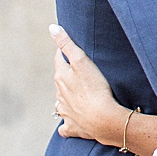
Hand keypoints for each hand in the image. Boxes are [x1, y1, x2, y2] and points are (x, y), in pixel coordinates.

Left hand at [50, 25, 122, 143]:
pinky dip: (66, 123)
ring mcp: (65, 112)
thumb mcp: (82, 61)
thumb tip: (52, 28)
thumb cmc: (95, 88)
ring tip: (76, 95)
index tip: (71, 49)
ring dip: (66, 98)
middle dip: (67, 75)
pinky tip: (69, 122)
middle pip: (60, 80)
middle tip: (78, 71)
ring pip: (61, 102)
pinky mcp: (72, 127)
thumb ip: (66, 44)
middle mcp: (59, 95)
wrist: (104, 120)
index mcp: (61, 77)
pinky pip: (65, 126)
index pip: (59, 59)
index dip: (65, 53)